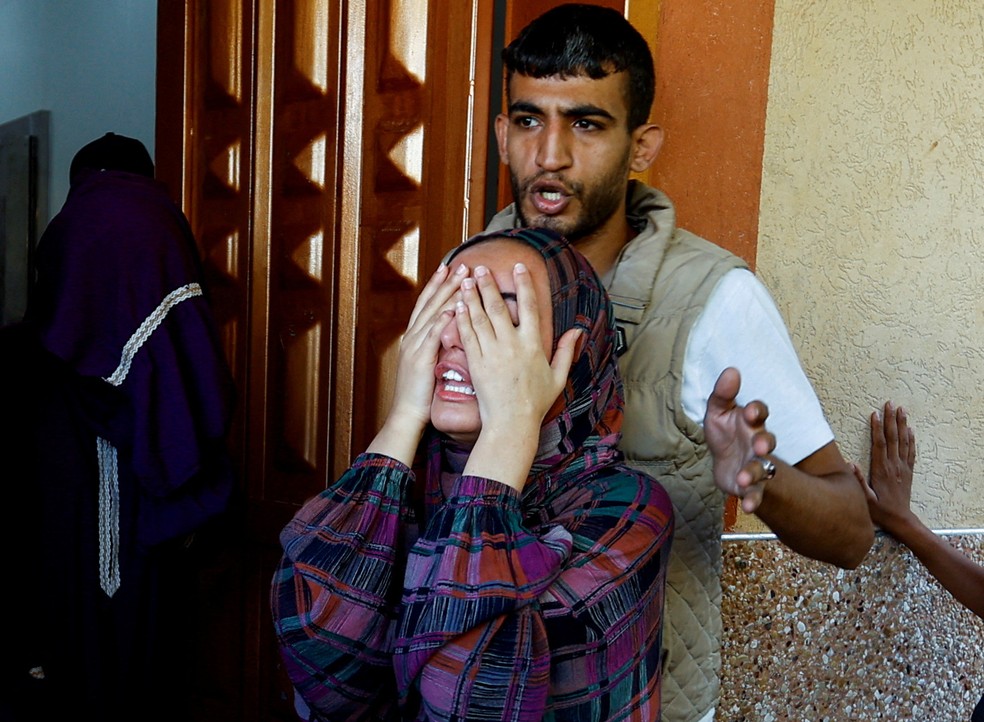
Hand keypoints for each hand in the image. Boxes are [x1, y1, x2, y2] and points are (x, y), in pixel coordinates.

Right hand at [369, 263, 466, 460]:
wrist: (407, 413)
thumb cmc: (421, 392)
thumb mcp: (428, 362)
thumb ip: (436, 345)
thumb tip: (452, 331)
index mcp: (414, 337)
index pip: (426, 305)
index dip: (437, 285)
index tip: (449, 268)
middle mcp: (412, 337)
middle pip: (429, 303)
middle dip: (445, 282)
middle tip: (460, 264)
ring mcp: (415, 346)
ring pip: (432, 314)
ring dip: (447, 295)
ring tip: (461, 278)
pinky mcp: (420, 359)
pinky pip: (432, 336)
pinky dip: (442, 321)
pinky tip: (453, 309)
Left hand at [455, 262, 579, 487]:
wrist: (512, 422)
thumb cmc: (536, 402)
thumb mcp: (558, 376)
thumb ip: (566, 351)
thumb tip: (577, 331)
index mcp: (533, 344)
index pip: (529, 306)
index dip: (523, 284)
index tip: (518, 267)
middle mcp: (511, 345)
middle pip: (498, 307)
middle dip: (488, 284)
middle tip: (480, 268)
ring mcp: (491, 353)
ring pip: (479, 318)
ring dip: (471, 297)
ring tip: (464, 280)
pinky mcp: (475, 363)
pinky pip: (467, 336)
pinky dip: (462, 319)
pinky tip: (457, 306)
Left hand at [704, 367, 776, 512]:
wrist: (726, 464)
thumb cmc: (725, 433)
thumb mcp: (718, 413)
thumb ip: (722, 395)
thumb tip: (730, 371)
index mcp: (750, 422)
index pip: (759, 412)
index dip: (756, 411)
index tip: (750, 411)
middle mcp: (757, 443)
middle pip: (767, 440)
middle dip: (765, 442)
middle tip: (761, 445)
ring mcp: (757, 465)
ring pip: (762, 468)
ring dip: (754, 473)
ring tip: (743, 479)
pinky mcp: (752, 486)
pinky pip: (756, 494)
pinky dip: (753, 500)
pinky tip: (746, 507)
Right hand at [852, 401, 916, 535]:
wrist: (900, 520)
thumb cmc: (879, 510)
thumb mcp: (864, 498)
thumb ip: (858, 481)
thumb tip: (850, 463)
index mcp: (881, 469)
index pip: (879, 444)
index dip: (877, 428)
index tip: (875, 413)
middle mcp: (894, 465)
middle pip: (893, 438)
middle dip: (891, 420)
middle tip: (891, 404)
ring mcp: (902, 467)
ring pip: (903, 442)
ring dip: (902, 425)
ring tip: (902, 410)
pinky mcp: (908, 471)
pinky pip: (911, 452)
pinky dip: (911, 439)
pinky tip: (911, 430)